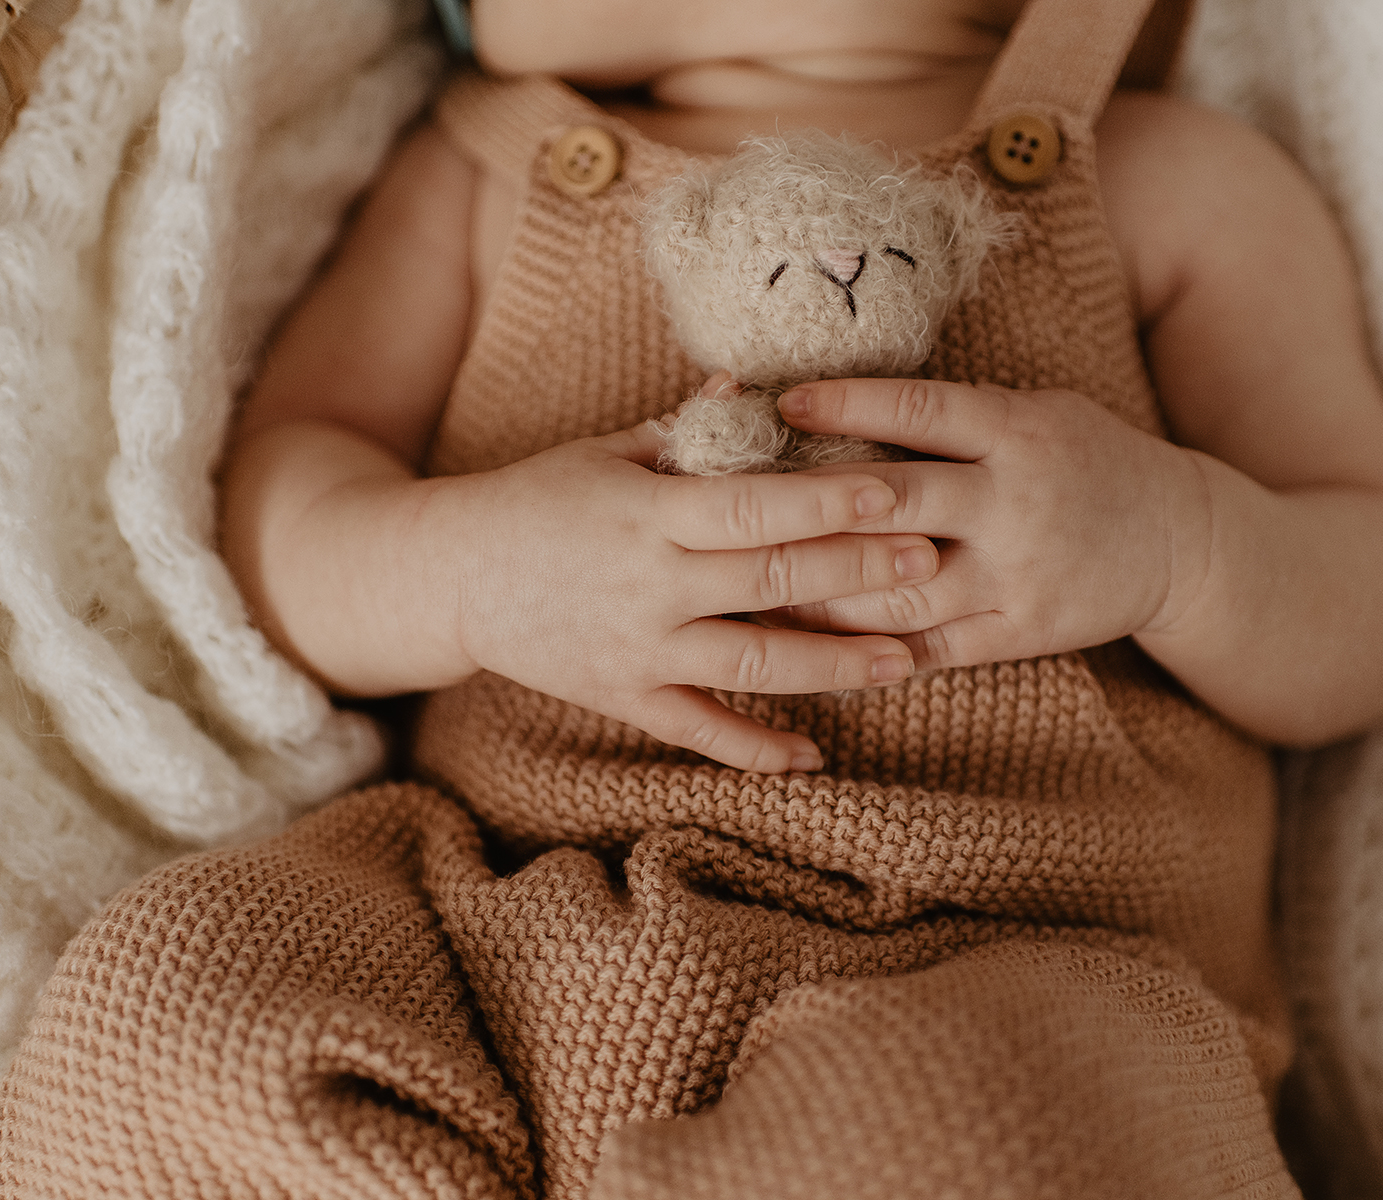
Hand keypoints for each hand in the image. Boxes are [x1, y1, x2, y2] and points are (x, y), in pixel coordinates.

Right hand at [433, 419, 939, 773]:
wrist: (449, 575)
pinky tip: (815, 755)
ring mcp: (638, 649)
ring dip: (835, 666)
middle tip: (933, 564)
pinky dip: (755, 749)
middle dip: (857, 574)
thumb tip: (751, 386)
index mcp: (648, 512)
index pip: (751, 507)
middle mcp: (649, 585)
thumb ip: (683, 429)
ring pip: (752, 664)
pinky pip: (699, 732)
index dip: (825, 503)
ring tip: (907, 662)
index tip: (895, 494)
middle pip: (770, 581)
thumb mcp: (603, 451)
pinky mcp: (624, 698)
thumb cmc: (538, 498)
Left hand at [770, 379, 1207, 669]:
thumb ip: (955, 414)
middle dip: (815, 508)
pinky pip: (930, 648)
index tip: (782, 402)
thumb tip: (839, 402)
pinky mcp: (1022, 631)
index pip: (922, 412)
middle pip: (898, 504)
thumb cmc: (1084, 458)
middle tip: (738, 509)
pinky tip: (809, 645)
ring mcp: (1018, 574)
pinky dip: (864, 651)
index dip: (850, 406)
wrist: (1179, 539)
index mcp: (1017, 432)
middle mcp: (1016, 502)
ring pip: (899, 592)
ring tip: (752, 586)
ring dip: (820, 594)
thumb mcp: (1037, 411)